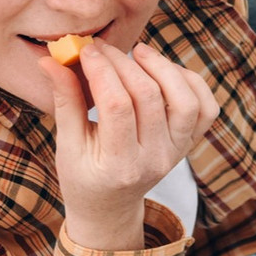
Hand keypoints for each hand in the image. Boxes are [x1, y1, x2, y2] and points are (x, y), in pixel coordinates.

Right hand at [39, 40, 220, 251]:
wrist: (110, 208)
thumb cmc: (82, 176)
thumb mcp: (66, 145)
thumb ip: (64, 101)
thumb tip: (50, 58)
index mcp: (119, 166)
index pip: (117, 107)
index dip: (102, 71)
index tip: (86, 50)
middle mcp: (155, 160)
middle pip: (149, 97)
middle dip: (124, 63)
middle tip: (103, 47)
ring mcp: (176, 152)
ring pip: (185, 101)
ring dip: (163, 68)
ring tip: (137, 53)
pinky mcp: (189, 144)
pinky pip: (205, 108)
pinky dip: (191, 82)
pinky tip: (164, 70)